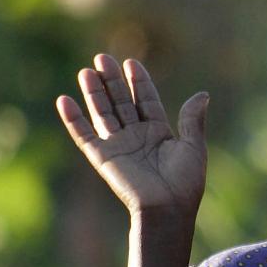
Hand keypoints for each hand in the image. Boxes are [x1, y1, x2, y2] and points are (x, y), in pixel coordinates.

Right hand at [56, 54, 208, 220]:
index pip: (146, 101)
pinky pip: (84, 135)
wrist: (166, 208)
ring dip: (94, 93)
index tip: (131, 63)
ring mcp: (118, 146)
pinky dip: (73, 119)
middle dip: (112, 81)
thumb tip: (203, 94)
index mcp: (158, 133)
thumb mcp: (193, 146)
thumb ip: (192, 120)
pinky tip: (64, 100)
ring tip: (86, 71)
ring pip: (103, 113)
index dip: (139, 82)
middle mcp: (136, 137)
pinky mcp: (102, 157)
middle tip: (102, 58)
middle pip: (121, 102)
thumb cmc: (184, 182)